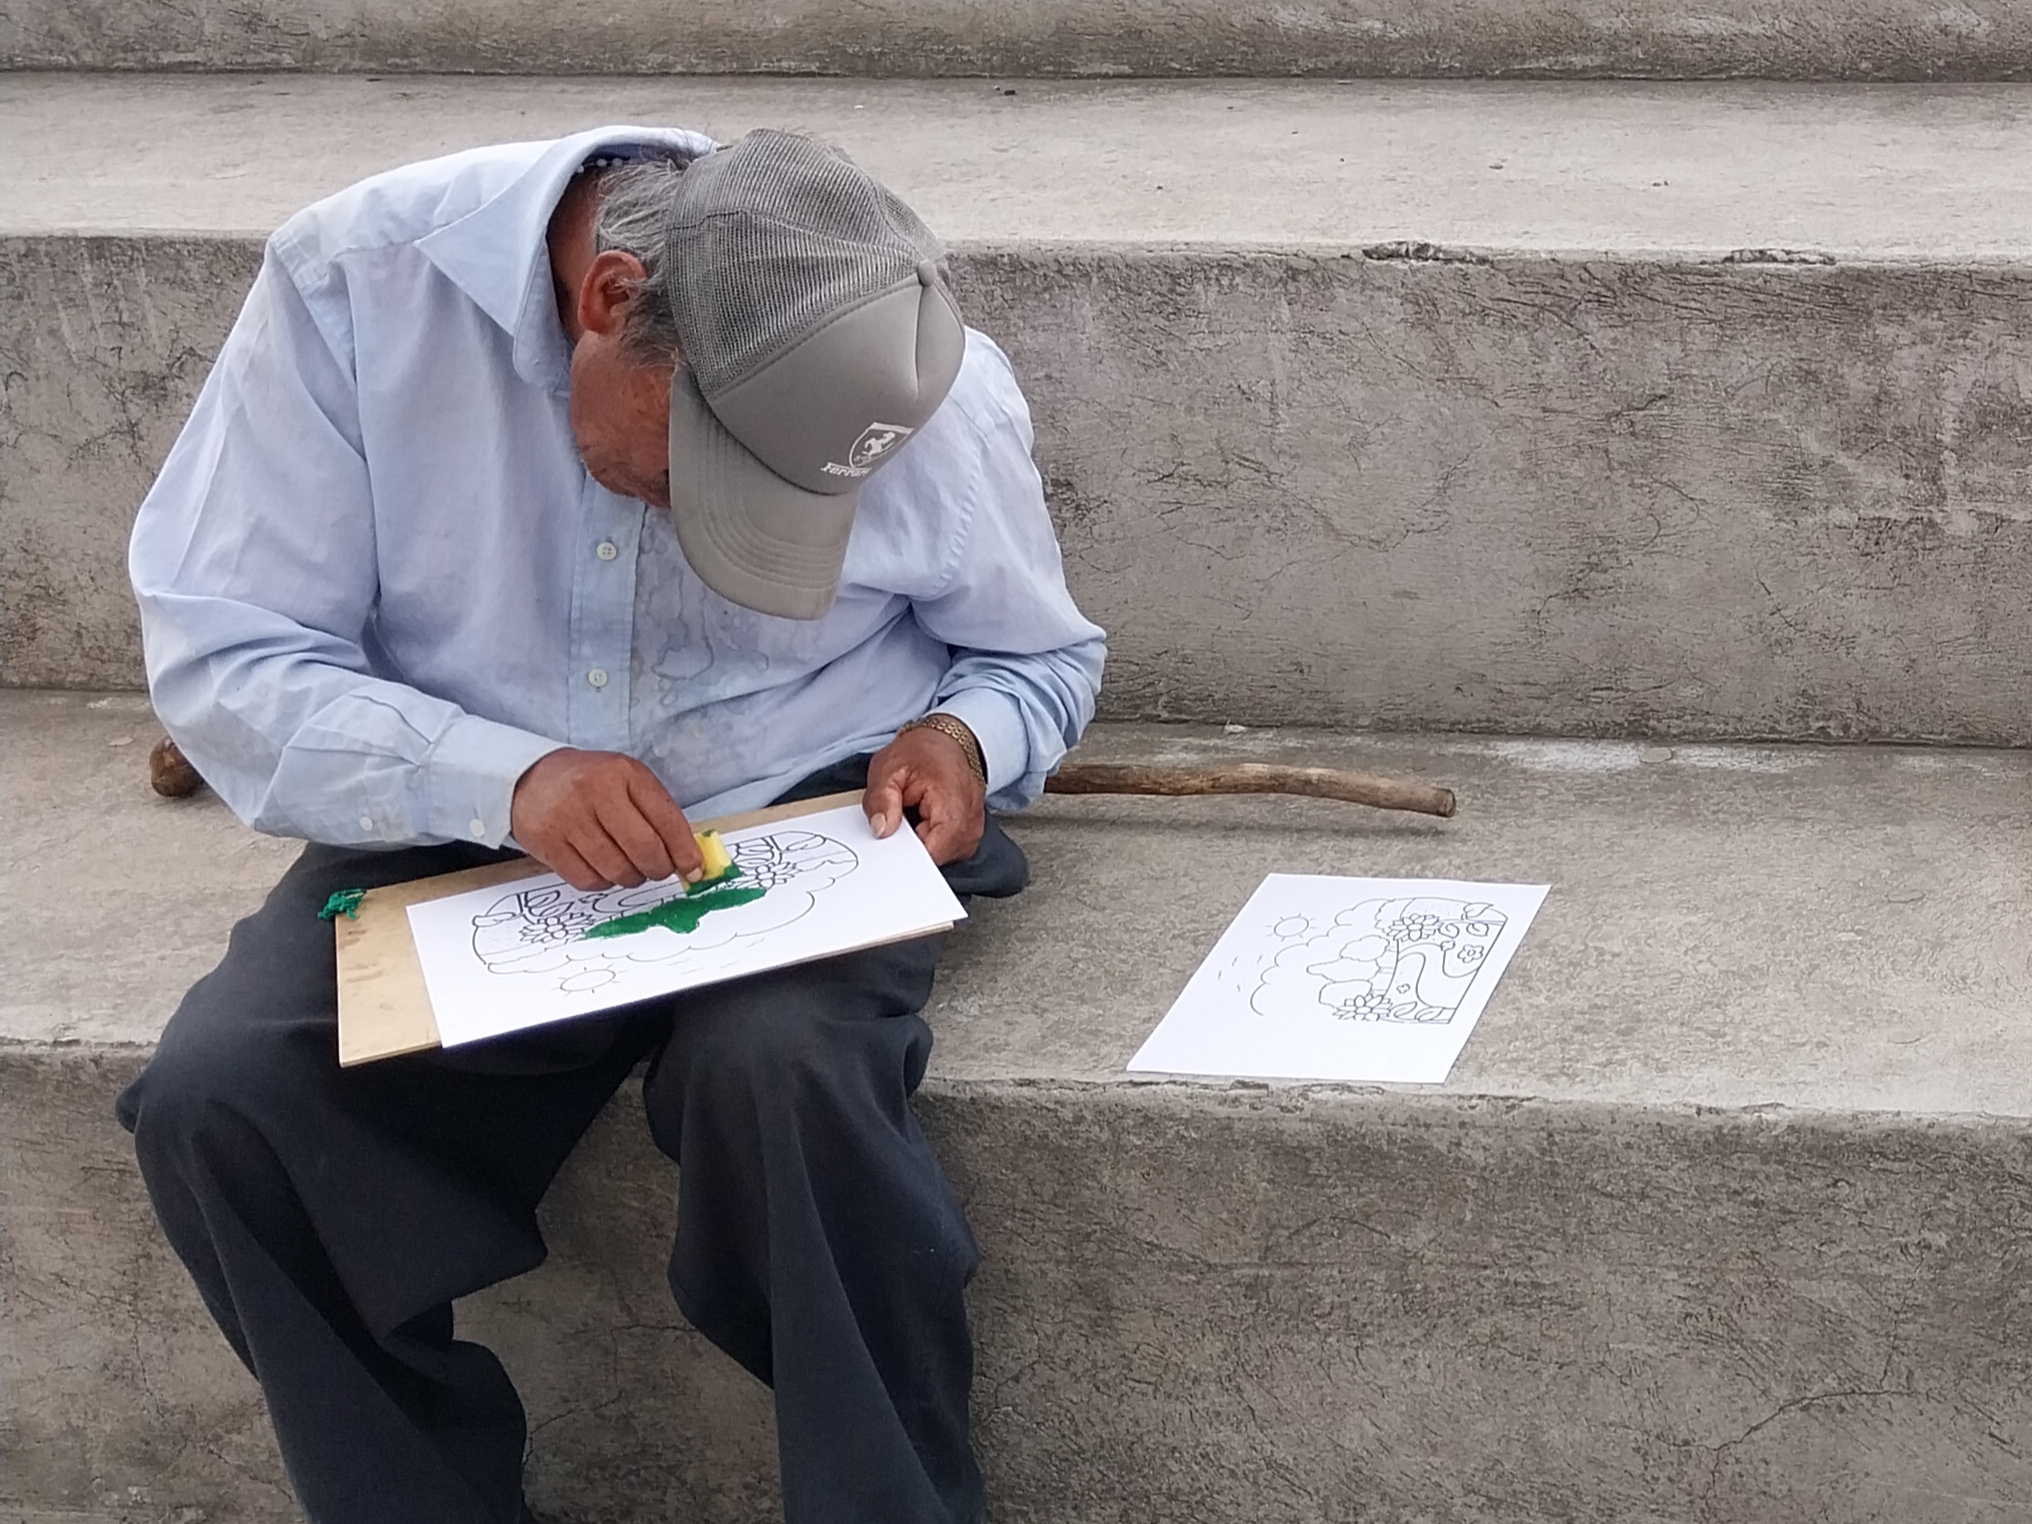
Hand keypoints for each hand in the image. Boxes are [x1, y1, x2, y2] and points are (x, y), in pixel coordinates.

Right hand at [510, 749, 702, 890]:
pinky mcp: (547, 843)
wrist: (530, 778)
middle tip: (659, 870)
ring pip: (617, 870)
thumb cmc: (590, 783)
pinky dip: (603, 882)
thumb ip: (659, 815)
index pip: (666, 820)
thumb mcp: (627, 782)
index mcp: (623, 772)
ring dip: (631, 877)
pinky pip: (589, 880)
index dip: (685, 852)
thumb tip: (690, 861)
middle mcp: (594, 792)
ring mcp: (567, 818)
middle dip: (659, 869)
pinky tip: (603, 867)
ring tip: (629, 866)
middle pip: (643, 849)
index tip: (694, 870)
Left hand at [864, 726, 985, 866]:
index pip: (931, 853)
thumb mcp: (888, 768)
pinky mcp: (970, 834)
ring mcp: (973, 830)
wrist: (947, 741)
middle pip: (935, 858)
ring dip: (921, 843)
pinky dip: (930, 841)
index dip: (905, 855)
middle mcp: (970, 822)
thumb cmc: (922, 753)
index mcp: (953, 804)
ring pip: (940, 857)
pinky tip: (923, 822)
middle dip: (910, 847)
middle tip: (898, 819)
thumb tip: (880, 830)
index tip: (888, 846)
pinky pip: (946, 851)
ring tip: (913, 816)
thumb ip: (881, 800)